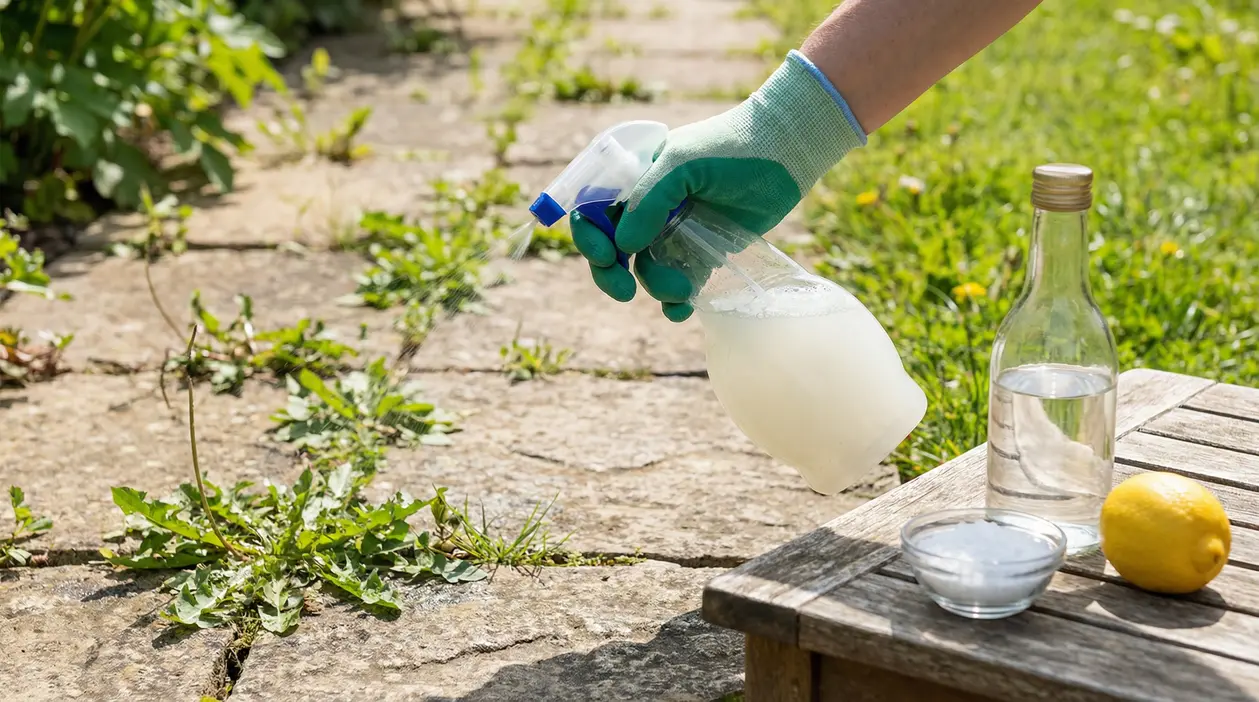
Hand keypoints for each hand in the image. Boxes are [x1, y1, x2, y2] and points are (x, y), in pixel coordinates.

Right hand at [571, 50, 866, 321]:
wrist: (785, 152)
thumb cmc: (730, 146)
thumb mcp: (682, 163)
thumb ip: (648, 200)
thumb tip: (622, 245)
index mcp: (634, 179)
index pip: (593, 210)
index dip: (590, 236)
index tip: (606, 256)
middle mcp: (649, 207)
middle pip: (611, 248)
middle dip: (610, 273)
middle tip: (624, 292)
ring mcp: (675, 231)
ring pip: (646, 269)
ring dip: (656, 286)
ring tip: (682, 291)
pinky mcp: (703, 252)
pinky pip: (678, 282)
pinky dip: (675, 301)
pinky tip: (682, 310)